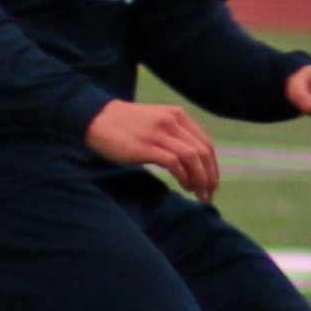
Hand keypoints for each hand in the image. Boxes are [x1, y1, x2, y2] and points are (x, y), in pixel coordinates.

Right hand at [85, 99, 219, 197]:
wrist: (96, 118)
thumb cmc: (126, 126)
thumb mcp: (156, 122)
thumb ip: (174, 136)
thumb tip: (191, 162)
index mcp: (178, 116)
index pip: (205, 143)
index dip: (213, 165)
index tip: (213, 182)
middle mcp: (173, 122)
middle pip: (203, 151)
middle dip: (210, 175)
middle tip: (210, 193)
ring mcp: (159, 134)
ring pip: (192, 158)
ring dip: (200, 179)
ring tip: (199, 194)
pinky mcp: (145, 147)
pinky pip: (174, 163)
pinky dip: (183, 176)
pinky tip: (184, 187)